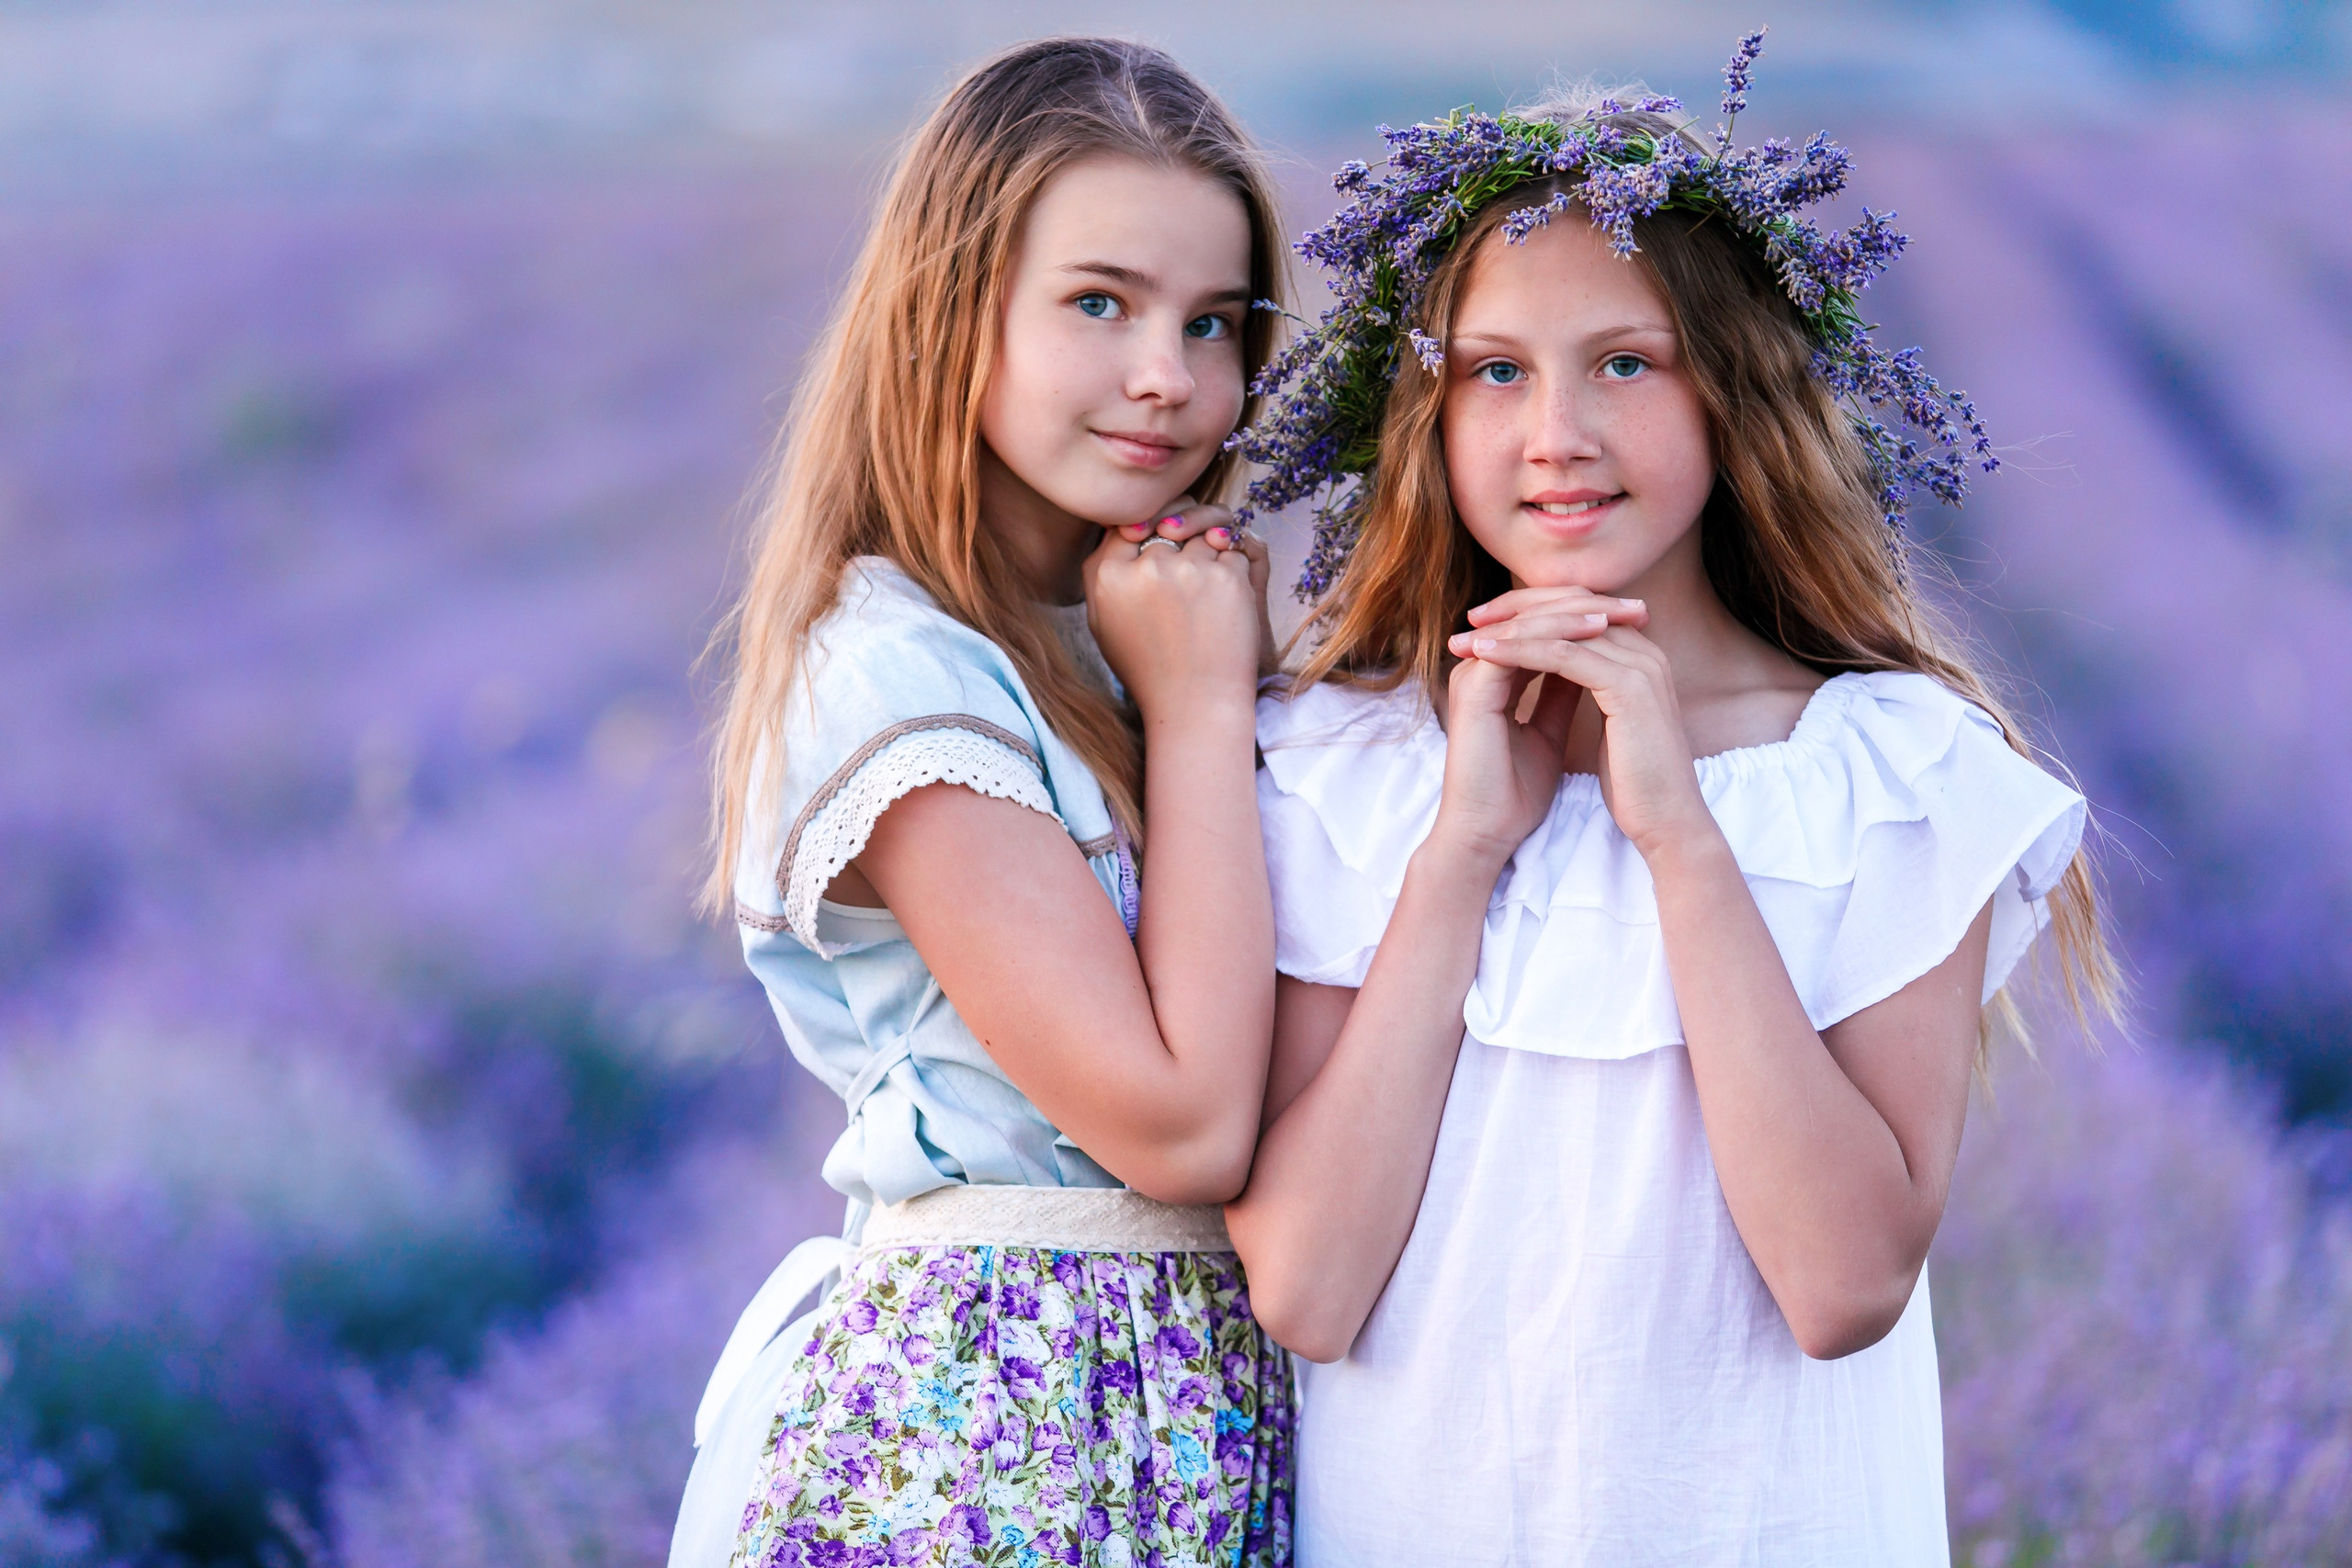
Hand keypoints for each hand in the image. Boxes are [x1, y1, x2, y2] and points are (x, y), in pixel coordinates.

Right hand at [1084, 506, 1258, 720]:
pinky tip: (1225, 600)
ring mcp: (1189, 570)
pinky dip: (1233, 570)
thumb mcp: (1102, 624)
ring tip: (1208, 591)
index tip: (1160, 554)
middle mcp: (1147, 567)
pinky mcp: (1227, 578)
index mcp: (1108, 576)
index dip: (1147, 533)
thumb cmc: (1148, 668)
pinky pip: (1233, 550)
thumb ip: (1100, 573)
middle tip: (1189, 575)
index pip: (1128, 523)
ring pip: (1202, 533)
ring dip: (1209, 553)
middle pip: (1167, 525)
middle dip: (1180, 543)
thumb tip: (1117, 527)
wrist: (1194, 704)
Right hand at [1425, 586, 1633, 867]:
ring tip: (1623, 612)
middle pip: (1535, 614)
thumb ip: (1560, 694)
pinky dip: (1560, 632)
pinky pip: (1520, 642)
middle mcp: (1481, 667)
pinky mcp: (1474, 687)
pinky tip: (1598, 632)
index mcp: (1495, 676)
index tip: (1638, 621)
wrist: (1488, 831)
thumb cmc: (1515, 793)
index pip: (1542, 629)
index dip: (1589, 619)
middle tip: (1639, 605)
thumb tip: (1591, 664)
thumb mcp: (1549, 732)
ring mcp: (1474, 673)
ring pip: (1529, 621)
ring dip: (1579, 612)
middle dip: (1589, 605)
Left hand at [1451, 587, 1712, 860]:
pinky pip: (1563, 655)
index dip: (1534, 611)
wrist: (1667, 822)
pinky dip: (1520, 651)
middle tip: (1473, 616)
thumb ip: (1594, 687)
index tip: (1489, 622)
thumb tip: (1564, 672)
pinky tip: (1485, 655)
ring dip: (1511, 629)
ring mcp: (1640, 667)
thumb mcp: (1611, 723)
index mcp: (1642, 658)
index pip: (1582, 612)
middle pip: (1573, 607)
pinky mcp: (1628, 688)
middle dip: (1518, 609)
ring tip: (1470, 636)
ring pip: (1564, 628)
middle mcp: (1645, 652)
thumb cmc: (1636, 784)